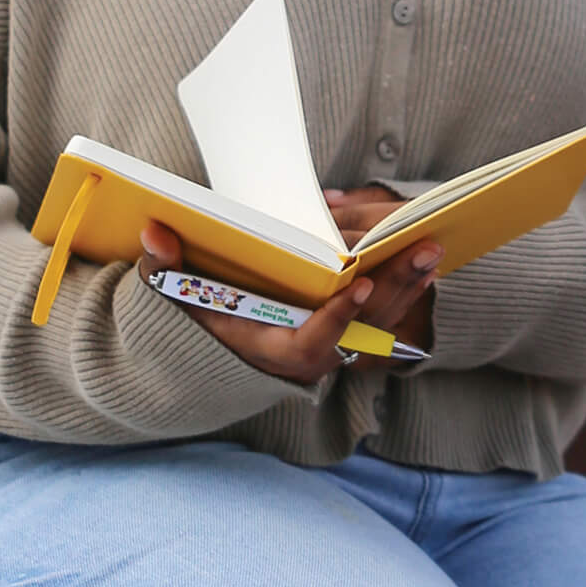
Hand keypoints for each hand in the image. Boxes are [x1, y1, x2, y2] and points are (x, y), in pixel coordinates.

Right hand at [136, 219, 439, 384]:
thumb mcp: (180, 294)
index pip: (312, 343)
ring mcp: (337, 346)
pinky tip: (423, 251)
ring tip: (431, 245)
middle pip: (363, 329)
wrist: (223, 346)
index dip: (336, 318)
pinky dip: (404, 284)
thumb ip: (167, 266)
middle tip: (421, 250)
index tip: (356, 284)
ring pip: (383, 320)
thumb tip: (154, 229)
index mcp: (274, 353)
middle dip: (394, 289)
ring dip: (408, 284)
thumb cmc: (204, 315)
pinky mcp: (352, 331)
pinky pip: (386, 311)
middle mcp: (314, 357)